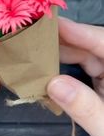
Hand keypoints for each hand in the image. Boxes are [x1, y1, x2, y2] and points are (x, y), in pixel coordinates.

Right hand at [47, 17, 103, 135]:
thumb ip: (87, 109)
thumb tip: (55, 84)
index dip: (83, 33)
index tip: (57, 25)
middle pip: (92, 48)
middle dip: (65, 41)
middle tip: (38, 37)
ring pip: (85, 58)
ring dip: (61, 55)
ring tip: (38, 52)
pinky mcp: (100, 85)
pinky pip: (80, 70)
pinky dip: (63, 69)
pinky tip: (48, 69)